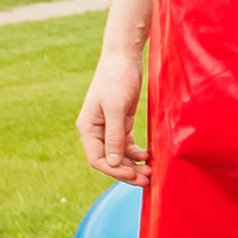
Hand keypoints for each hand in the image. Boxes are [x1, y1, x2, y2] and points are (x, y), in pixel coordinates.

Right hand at [77, 51, 149, 184]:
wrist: (124, 57)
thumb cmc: (117, 78)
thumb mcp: (115, 107)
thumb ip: (113, 135)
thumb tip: (112, 163)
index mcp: (87, 128)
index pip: (97, 159)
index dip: (114, 171)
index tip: (134, 175)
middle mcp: (95, 130)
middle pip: (109, 160)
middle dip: (126, 171)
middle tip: (147, 180)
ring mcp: (108, 127)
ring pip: (119, 154)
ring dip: (133, 164)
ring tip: (150, 172)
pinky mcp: (121, 121)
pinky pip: (126, 144)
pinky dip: (136, 152)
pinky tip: (147, 156)